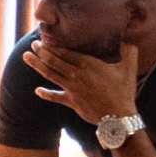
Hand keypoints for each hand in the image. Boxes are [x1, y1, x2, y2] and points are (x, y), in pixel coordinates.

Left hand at [23, 40, 139, 129]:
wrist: (119, 117)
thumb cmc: (124, 91)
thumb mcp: (129, 68)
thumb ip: (129, 51)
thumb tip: (128, 39)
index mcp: (88, 64)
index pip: (64, 52)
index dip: (52, 45)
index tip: (43, 39)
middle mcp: (76, 75)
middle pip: (53, 61)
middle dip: (41, 52)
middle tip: (32, 45)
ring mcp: (72, 89)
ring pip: (50, 75)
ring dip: (37, 65)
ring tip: (26, 57)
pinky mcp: (71, 102)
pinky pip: (55, 97)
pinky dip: (46, 94)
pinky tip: (37, 91)